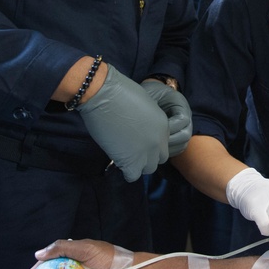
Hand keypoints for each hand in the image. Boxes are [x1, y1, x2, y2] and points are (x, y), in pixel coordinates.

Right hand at [77, 65, 168, 180]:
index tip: (138, 141)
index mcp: (164, 126)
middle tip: (132, 150)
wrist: (105, 96)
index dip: (150, 144)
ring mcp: (146, 153)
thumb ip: (148, 121)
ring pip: (148, 169)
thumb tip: (140, 130)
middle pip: (159, 159)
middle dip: (147, 156)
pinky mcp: (131, 161)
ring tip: (125, 155)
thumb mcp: (144, 105)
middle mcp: (159, 141)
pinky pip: (133, 176)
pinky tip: (118, 160)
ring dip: (138, 165)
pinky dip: (126, 171)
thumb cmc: (119, 93)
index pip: (163, 144)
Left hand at [141, 79, 192, 156]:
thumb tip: (147, 125)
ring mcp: (184, 127)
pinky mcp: (178, 135)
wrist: (152, 92)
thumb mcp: (149, 94)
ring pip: (183, 144)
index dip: (170, 127)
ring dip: (168, 149)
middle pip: (186, 134)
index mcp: (180, 103)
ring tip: (153, 149)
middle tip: (153, 143)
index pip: (183, 119)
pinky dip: (168, 152)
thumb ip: (150, 107)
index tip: (154, 129)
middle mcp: (186, 116)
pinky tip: (155, 152)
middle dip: (169, 141)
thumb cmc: (149, 93)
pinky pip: (178, 148)